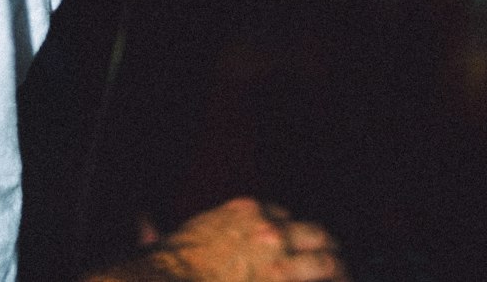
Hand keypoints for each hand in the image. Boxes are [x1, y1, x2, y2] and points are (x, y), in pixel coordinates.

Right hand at [89, 199, 346, 281]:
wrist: (170, 279)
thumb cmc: (169, 264)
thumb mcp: (174, 237)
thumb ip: (163, 227)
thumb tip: (142, 221)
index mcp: (244, 212)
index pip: (281, 214)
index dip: (291, 231)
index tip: (295, 242)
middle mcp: (268, 228)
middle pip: (312, 230)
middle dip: (324, 245)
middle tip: (334, 259)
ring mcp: (280, 258)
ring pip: (325, 258)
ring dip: (336, 269)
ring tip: (344, 275)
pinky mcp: (283, 281)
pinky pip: (319, 280)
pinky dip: (331, 281)